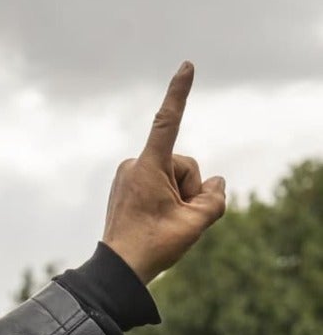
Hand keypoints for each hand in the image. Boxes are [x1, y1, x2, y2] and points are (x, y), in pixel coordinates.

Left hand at [103, 62, 225, 284]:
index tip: (186, 66)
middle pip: (184, 165)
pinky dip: (167, 199)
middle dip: (189, 188)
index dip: (179, 93)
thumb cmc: (154, 244)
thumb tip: (214, 182)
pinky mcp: (127, 184)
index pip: (167, 122)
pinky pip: (160, 184)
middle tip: (173, 217)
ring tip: (161, 221)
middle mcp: (134, 164)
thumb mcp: (196, 222)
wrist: (119, 268)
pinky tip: (156, 219)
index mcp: (148, 166)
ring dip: (178, 196)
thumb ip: (215, 197)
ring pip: (173, 177)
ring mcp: (128, 174)